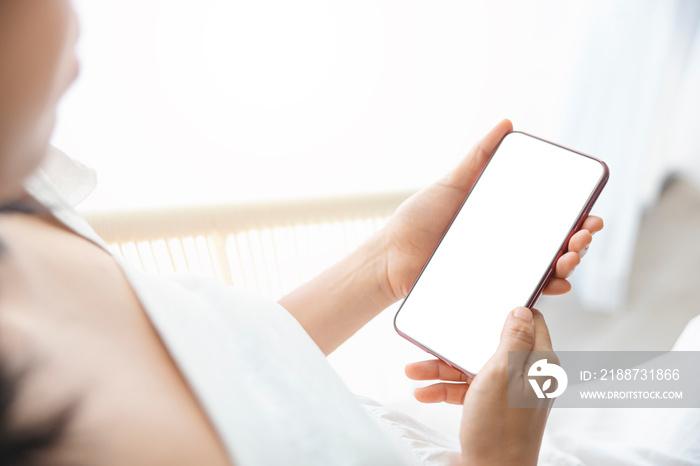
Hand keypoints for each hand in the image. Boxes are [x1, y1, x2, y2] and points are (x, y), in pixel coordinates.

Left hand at [380, 119, 603, 302]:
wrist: (392, 257)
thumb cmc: (418, 219)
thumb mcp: (451, 183)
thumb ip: (478, 156)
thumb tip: (507, 124)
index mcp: (504, 218)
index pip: (550, 218)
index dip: (576, 217)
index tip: (590, 213)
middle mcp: (509, 243)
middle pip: (557, 243)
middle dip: (580, 240)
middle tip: (584, 234)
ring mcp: (501, 267)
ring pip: (547, 268)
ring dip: (569, 263)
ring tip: (570, 255)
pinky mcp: (490, 289)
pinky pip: (524, 291)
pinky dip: (546, 288)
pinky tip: (557, 283)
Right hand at [406, 307, 553, 465]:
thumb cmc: (500, 429)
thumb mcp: (502, 374)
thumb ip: (513, 339)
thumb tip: (521, 309)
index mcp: (538, 363)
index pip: (530, 323)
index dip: (507, 311)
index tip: (483, 303)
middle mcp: (526, 375)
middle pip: (492, 345)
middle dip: (459, 344)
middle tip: (437, 338)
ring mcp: (509, 392)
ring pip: (475, 367)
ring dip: (443, 368)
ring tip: (415, 369)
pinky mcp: (494, 407)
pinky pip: (468, 389)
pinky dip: (446, 389)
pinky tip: (424, 392)